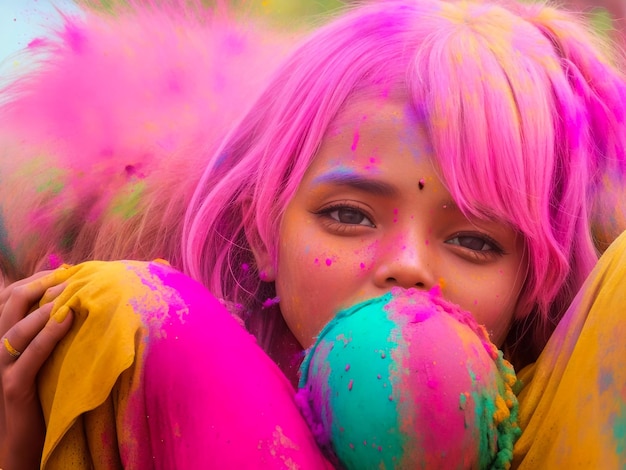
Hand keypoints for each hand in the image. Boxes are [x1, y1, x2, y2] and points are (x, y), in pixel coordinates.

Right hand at [0, 270, 72, 469]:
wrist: (26, 438)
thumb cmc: (42, 389)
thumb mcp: (45, 353)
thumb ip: (51, 327)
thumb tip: (74, 298)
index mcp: (4, 336)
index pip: (10, 296)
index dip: (36, 278)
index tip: (66, 269)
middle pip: (10, 303)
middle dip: (40, 284)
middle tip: (71, 275)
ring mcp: (2, 367)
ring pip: (15, 327)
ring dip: (45, 306)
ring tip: (71, 291)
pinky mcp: (14, 387)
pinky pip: (28, 356)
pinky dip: (48, 334)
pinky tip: (68, 319)